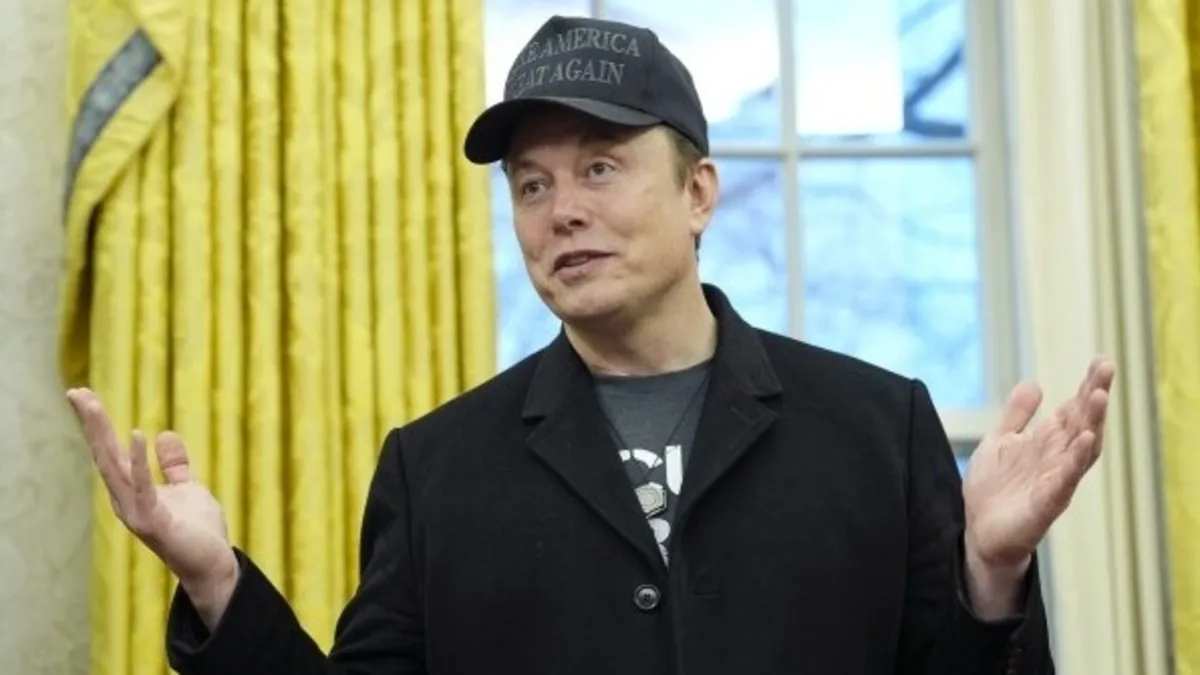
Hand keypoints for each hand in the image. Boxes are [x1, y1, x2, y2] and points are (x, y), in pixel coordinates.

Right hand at [67, 387, 237, 623]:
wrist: (213, 565)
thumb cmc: (198, 531)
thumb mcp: (188, 488)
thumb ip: (174, 465)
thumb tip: (164, 434)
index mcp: (132, 491)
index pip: (110, 452)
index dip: (97, 425)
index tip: (83, 395)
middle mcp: (126, 500)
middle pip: (104, 455)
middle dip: (91, 423)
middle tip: (76, 392)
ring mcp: (135, 512)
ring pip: (114, 467)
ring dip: (102, 435)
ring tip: (91, 406)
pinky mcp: (153, 522)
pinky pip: (143, 486)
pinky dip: (138, 461)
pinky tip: (135, 434)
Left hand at [963, 357, 1114, 573]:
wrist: (980, 532)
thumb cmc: (994, 489)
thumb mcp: (999, 442)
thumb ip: (1017, 415)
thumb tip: (1035, 383)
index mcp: (1046, 443)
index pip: (1072, 410)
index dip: (1086, 386)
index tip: (1101, 360)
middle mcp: (1056, 458)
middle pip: (1082, 423)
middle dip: (1095, 396)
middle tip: (1107, 368)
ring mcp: (1055, 480)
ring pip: (1081, 448)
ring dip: (1091, 423)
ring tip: (1100, 396)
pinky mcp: (1046, 503)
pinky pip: (1065, 480)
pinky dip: (1074, 461)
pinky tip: (1083, 441)